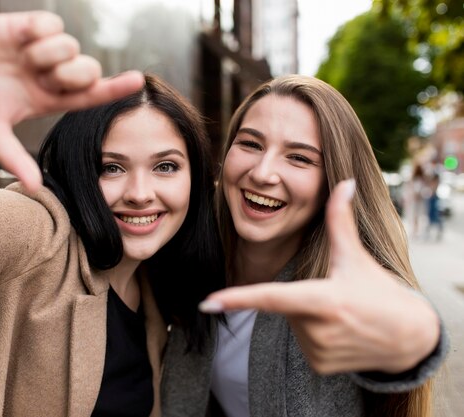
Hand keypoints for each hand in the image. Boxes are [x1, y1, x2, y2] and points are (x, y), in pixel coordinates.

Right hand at [0, 11, 143, 192]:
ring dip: (47, 54)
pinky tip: (19, 38)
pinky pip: (51, 24)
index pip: (91, 95)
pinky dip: (37, 31)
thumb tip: (34, 187)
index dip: (115, 88)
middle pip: (88, 69)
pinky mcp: (27, 26)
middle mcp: (50, 75)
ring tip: (21, 59)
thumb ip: (12, 157)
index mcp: (48, 99)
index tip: (138, 81)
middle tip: (43, 76)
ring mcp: (41, 50)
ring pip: (71, 46)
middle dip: (73, 73)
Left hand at [199, 180, 439, 373]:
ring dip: (305, 316)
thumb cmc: (379, 291)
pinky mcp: (320, 366)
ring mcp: (319, 351)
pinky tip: (339, 332)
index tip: (208, 303)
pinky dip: (313, 334)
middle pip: (284, 305)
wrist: (409, 337)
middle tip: (331, 296)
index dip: (238, 299)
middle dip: (298, 296)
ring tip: (339, 315)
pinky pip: (301, 343)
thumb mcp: (356, 257)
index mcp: (324, 299)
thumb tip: (344, 182)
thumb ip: (339, 220)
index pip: (272, 298)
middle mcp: (319, 329)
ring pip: (291, 324)